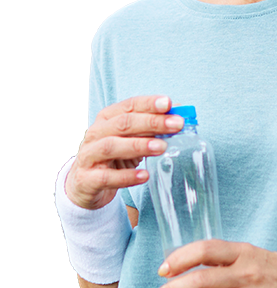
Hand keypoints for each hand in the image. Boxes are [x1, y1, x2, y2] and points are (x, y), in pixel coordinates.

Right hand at [66, 95, 183, 209]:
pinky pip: (107, 177)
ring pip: (112, 146)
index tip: (169, 103)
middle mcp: (96, 133)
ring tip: (162, 147)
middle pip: (123, 124)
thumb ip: (152, 127)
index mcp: (108, 118)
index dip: (149, 103)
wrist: (86, 183)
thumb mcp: (131, 138)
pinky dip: (127, 176)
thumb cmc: (114, 155)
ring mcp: (89, 156)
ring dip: (139, 145)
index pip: (129, 105)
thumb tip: (180, 116)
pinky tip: (144, 175)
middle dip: (152, 122)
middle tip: (176, 125)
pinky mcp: (88, 179)